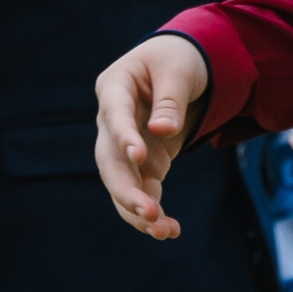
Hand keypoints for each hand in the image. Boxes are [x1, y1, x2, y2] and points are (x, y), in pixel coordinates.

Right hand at [95, 35, 208, 239]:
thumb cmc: (177, 59)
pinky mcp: (143, 164)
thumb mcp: (179, 69)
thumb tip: (163, 131)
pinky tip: (170, 230)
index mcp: (115, 86)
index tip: (138, 156)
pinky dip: (153, 214)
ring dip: (139, 210)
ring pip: (122, 185)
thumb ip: (171, 99)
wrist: (183, 67)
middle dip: (127, 190)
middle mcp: (111, 121)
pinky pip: (142, 192)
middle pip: (110, 160)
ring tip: (164, 231)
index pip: (115, 115)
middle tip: (149, 212)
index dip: (124, 136)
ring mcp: (124, 146)